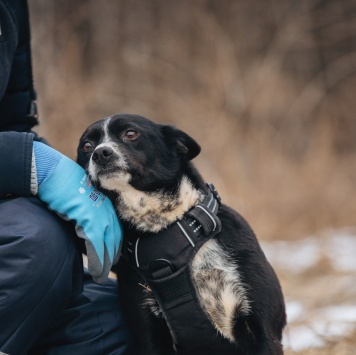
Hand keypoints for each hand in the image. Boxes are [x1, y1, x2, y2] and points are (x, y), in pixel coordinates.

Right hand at [33, 141, 121, 282]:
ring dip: (105, 264)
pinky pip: (96, 245)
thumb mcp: (82, 204)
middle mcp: (108, 211)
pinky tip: (96, 271)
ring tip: (101, 276)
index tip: (113, 258)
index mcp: (107, 206)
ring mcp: (101, 215)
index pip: (116, 231)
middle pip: (115, 240)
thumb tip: (85, 232)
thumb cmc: (65, 188)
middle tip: (107, 271)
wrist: (56, 175)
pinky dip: (97, 260)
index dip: (115, 246)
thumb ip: (87, 218)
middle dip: (112, 257)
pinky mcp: (90, 220)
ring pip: (108, 245)